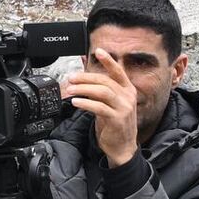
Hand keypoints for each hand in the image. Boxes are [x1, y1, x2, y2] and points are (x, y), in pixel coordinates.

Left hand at [61, 47, 140, 165]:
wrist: (122, 147)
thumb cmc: (114, 125)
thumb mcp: (107, 105)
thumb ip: (99, 91)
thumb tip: (85, 77)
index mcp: (127, 90)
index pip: (118, 72)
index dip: (108, 61)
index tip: (98, 51)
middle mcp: (127, 97)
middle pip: (105, 81)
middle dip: (86, 77)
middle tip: (71, 78)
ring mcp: (124, 107)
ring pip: (102, 91)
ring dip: (84, 89)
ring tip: (71, 89)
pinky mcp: (117, 119)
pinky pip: (99, 107)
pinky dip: (86, 103)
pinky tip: (77, 102)